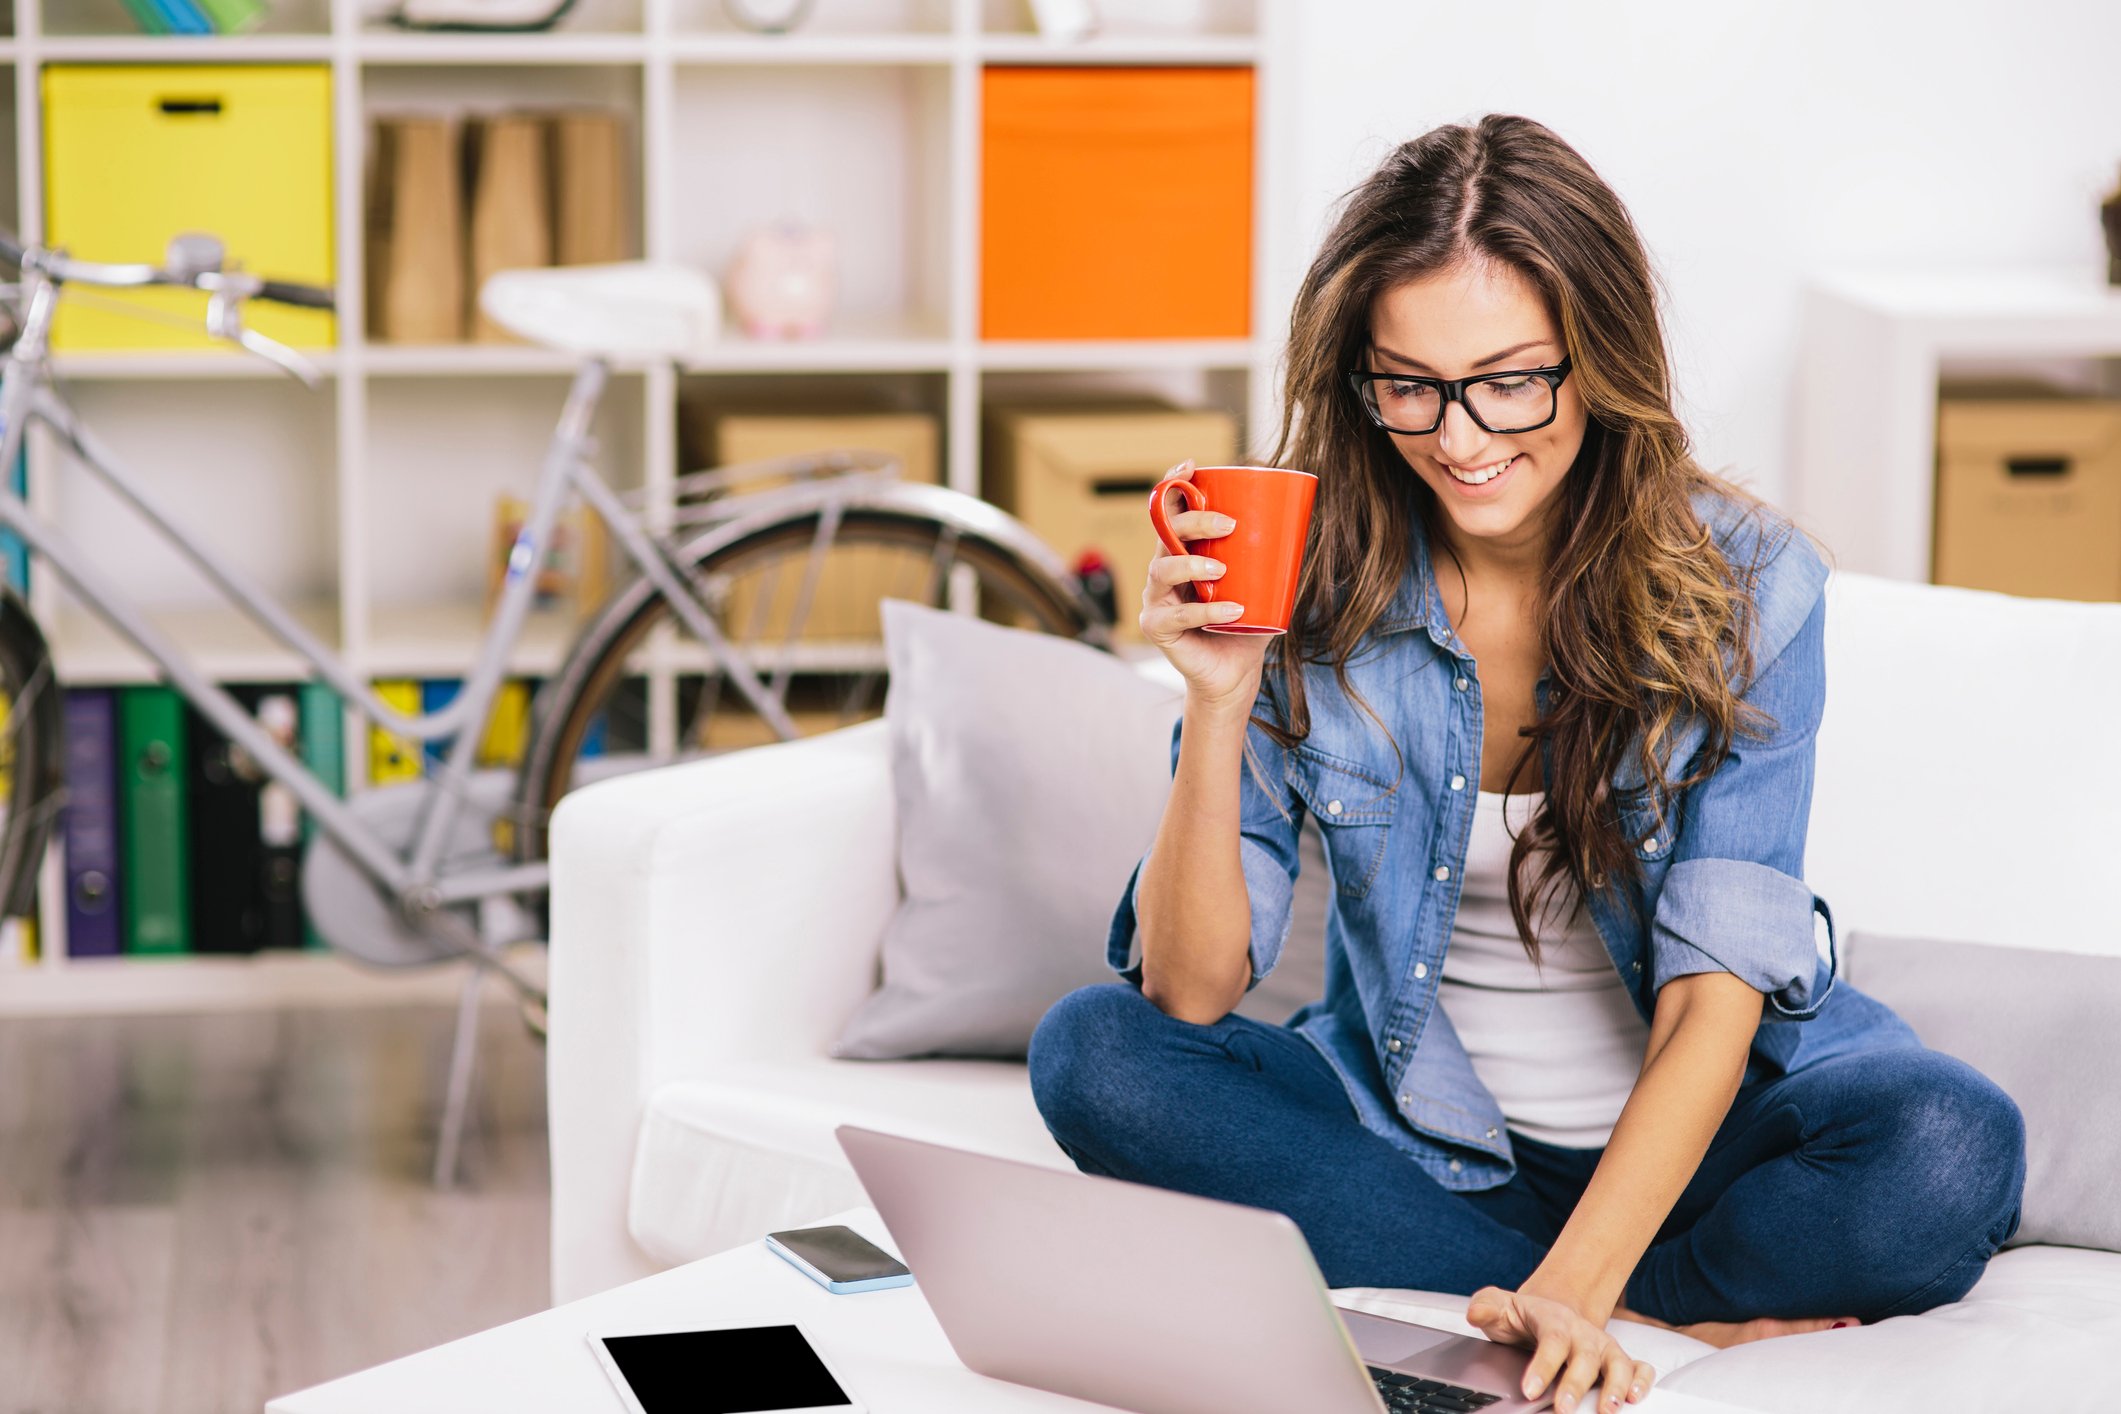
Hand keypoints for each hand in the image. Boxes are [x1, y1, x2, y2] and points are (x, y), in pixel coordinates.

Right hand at [1141, 461, 1270, 710]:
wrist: (1234, 674)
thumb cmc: (1245, 625)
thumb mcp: (1260, 584)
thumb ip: (1270, 556)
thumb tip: (1302, 520)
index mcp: (1183, 552)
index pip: (1170, 512)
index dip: (1174, 484)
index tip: (1190, 465)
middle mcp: (1163, 571)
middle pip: (1165, 533)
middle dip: (1194, 521)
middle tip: (1230, 524)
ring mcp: (1156, 599)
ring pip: (1162, 570)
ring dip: (1192, 564)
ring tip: (1222, 570)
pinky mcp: (1157, 628)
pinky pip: (1177, 615)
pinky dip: (1207, 611)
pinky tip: (1233, 612)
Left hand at [1465, 1286, 1654, 1412]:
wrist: (1551, 1312)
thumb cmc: (1524, 1317)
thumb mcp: (1501, 1308)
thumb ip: (1486, 1307)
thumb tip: (1475, 1313)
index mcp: (1554, 1320)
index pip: (1551, 1341)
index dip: (1542, 1366)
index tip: (1530, 1390)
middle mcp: (1583, 1334)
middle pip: (1584, 1359)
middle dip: (1575, 1386)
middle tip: (1564, 1410)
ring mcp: (1603, 1347)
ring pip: (1617, 1364)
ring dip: (1615, 1387)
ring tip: (1607, 1410)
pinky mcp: (1619, 1360)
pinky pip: (1639, 1368)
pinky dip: (1643, 1381)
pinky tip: (1636, 1398)